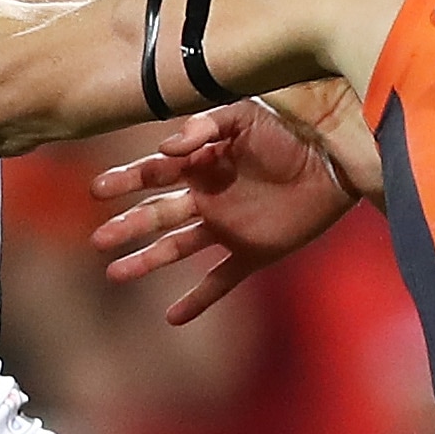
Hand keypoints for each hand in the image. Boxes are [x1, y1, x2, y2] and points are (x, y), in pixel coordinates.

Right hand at [89, 95, 356, 322]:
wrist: (336, 157)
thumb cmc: (291, 129)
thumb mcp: (245, 116)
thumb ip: (205, 127)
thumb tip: (165, 147)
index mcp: (203, 164)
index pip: (154, 173)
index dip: (126, 181)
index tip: (97, 191)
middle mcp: (210, 197)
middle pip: (158, 214)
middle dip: (127, 226)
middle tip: (98, 240)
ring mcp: (230, 227)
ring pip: (178, 248)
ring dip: (146, 261)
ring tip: (116, 274)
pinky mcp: (255, 252)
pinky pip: (220, 280)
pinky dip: (198, 299)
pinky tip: (172, 317)